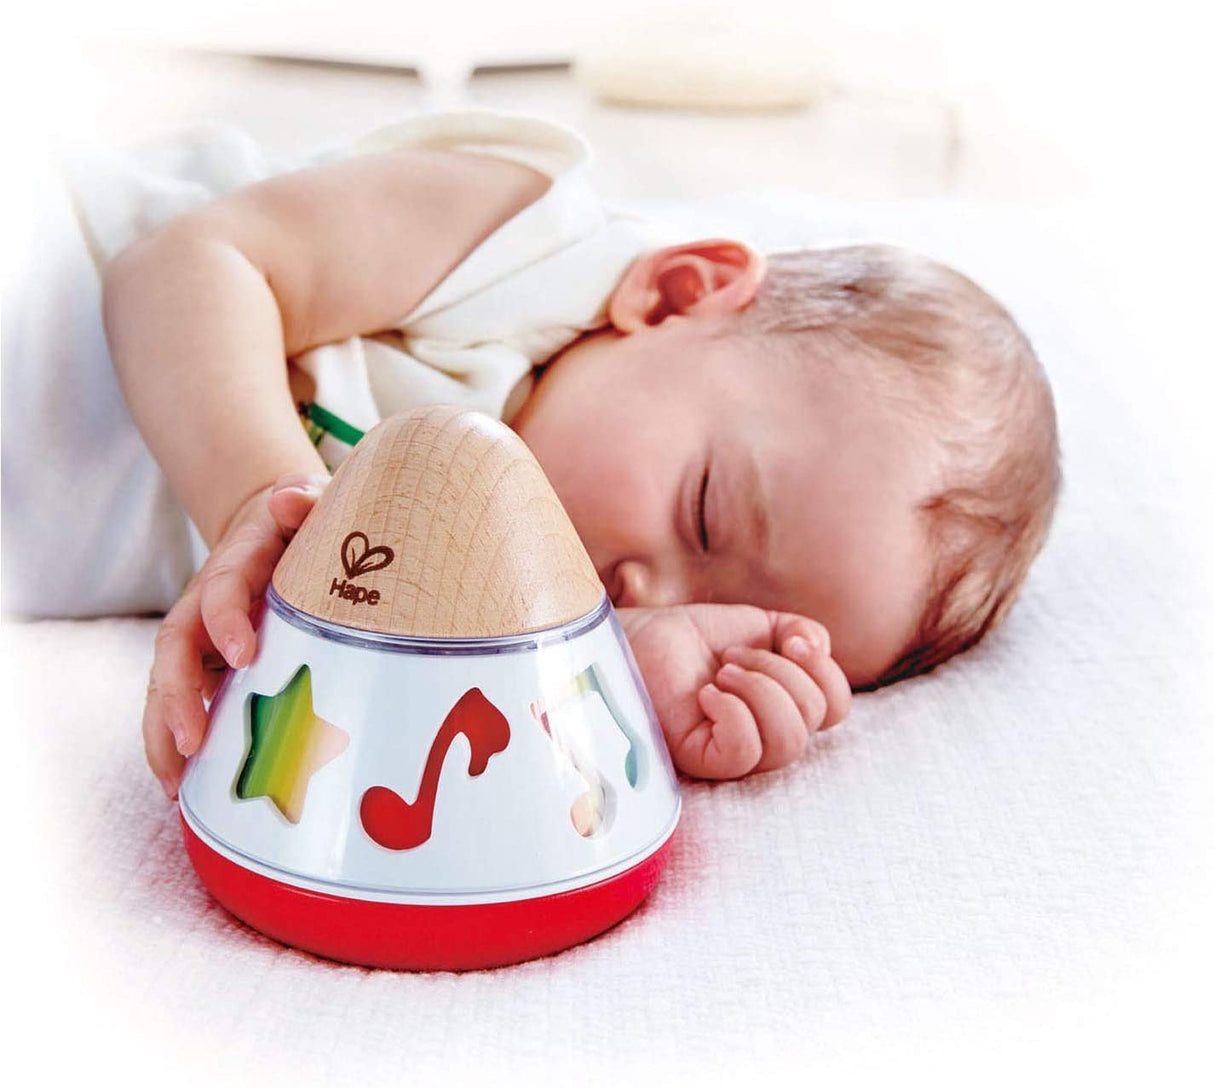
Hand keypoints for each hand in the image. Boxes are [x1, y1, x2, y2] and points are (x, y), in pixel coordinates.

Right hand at [142, 471, 329, 798]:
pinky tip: (184, 786)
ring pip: (166, 684)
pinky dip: (175, 742)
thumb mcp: (308, 504)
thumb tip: (290, 498)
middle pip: (175, 648)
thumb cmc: (301, 523)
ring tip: (175, 784)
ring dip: (165, 732)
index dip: (226, 620)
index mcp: (237, 565)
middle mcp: (206, 602)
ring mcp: (201, 636)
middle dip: (177, 695)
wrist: (273, 524)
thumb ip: (303, 500)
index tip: (244, 655)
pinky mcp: (205, 662)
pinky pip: (182, 702)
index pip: (222, 590)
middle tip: (193, 741)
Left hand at [616, 603, 850, 779]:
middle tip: (733, 655)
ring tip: (722, 671)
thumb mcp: (759, 625)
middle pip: (815, 720)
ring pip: (788, 741)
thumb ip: (801, 632)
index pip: (835, 709)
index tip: (790, 639)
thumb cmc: (693, 637)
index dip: (824, 670)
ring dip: (759, 689)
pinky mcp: (702, 759)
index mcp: (785, 707)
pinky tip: (706, 692)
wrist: (640, 637)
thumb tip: (818, 648)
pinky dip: (734, 712)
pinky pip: (744, 751)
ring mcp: (734, 752)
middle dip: (781, 671)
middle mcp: (766, 735)